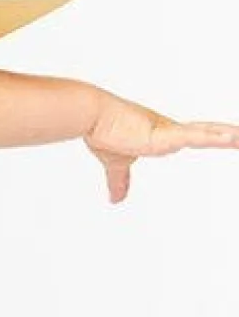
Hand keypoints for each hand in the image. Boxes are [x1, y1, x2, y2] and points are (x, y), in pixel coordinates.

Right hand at [83, 94, 238, 203]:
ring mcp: (169, 132)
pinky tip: (236, 137)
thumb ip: (120, 181)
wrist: (92, 117)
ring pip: (208, 134)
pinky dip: (218, 137)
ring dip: (230, 136)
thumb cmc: (102, 131)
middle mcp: (169, 130)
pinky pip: (198, 136)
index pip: (194, 136)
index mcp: (161, 135)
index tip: (230, 138)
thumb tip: (116, 199)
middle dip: (227, 136)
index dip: (212, 136)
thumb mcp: (116, 164)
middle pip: (206, 133)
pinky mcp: (166, 134)